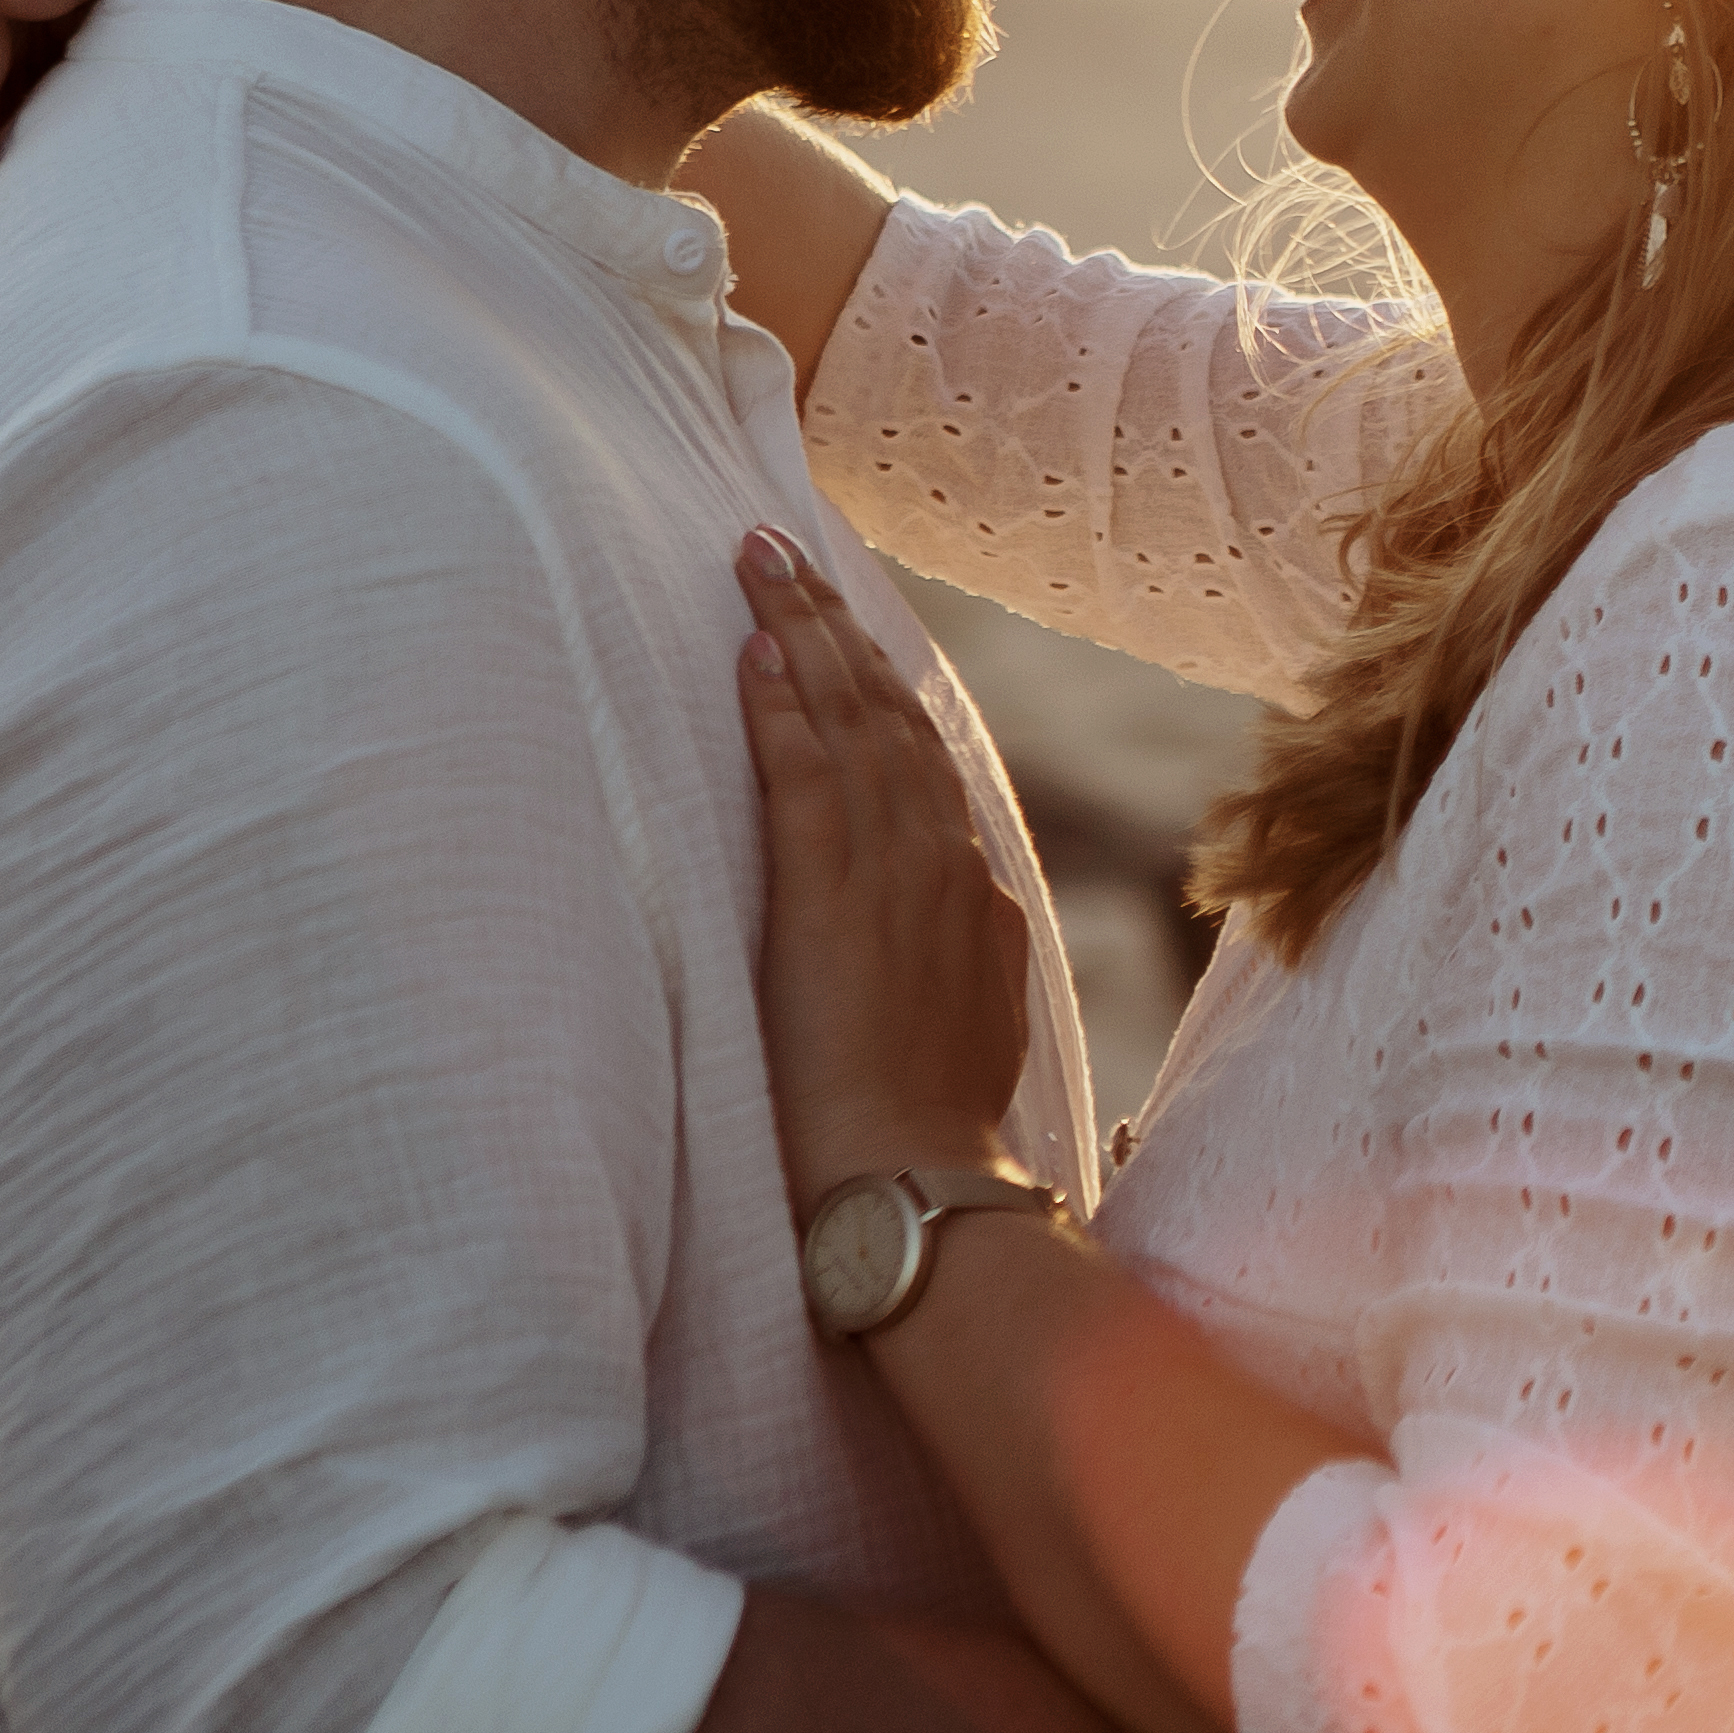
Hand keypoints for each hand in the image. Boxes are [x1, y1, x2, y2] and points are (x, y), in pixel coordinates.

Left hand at [730, 529, 1034, 1216]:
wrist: (920, 1186)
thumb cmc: (933, 1132)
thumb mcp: (977, 1025)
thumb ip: (973, 954)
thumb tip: (971, 914)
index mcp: (974, 893)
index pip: (923, 758)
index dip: (878, 681)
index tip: (843, 624)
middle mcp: (942, 864)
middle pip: (888, 713)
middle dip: (836, 624)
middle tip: (786, 546)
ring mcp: (891, 876)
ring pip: (849, 721)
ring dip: (803, 632)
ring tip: (760, 558)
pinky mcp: (831, 901)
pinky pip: (805, 775)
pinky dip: (783, 703)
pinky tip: (756, 646)